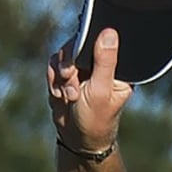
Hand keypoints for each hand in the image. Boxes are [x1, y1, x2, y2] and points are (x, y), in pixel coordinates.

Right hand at [47, 28, 133, 151]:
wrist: (77, 138)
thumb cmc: (96, 118)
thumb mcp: (101, 90)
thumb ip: (105, 62)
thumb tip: (110, 32)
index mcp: (118, 65)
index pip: (102, 39)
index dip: (85, 44)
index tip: (77, 61)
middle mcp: (101, 62)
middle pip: (79, 42)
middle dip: (69, 63)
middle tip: (69, 79)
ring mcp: (84, 66)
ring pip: (64, 53)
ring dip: (60, 74)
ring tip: (68, 95)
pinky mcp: (69, 71)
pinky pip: (54, 63)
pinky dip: (53, 79)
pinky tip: (59, 94)